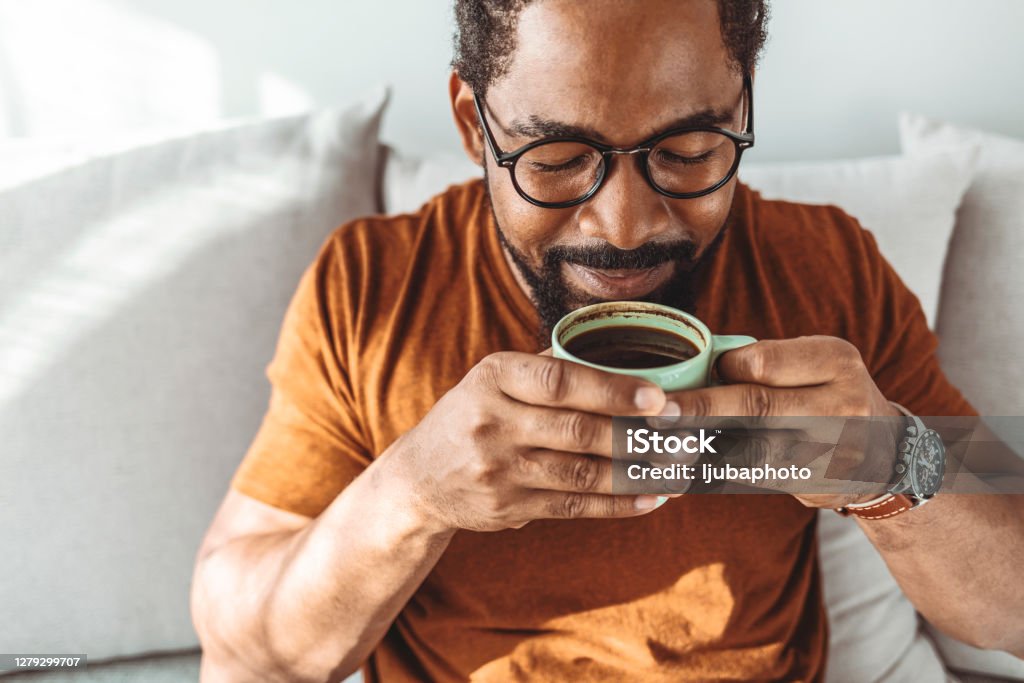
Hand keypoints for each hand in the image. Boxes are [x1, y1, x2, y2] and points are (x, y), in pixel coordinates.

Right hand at [382, 351, 679, 532]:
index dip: (612, 389)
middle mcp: (491, 422)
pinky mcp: (507, 507)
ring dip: (636, 473)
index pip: (558, 380)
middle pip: (577, 430)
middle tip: (682, 434)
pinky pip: (573, 507)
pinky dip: (617, 504)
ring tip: (676, 467)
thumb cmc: (472, 416)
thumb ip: (546, 366)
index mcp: (492, 377)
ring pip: (581, 473)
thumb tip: (620, 348)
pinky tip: (649, 497)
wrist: (419, 478)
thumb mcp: (492, 379)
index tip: (657, 396)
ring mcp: (498, 469)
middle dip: (636, 434)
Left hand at [665, 336, 901, 507]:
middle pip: (756, 406)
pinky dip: (717, 473)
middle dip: (699, 410)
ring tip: (660, 445)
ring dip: (702, 448)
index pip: (763, 363)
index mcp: (836, 360)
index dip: (721, 370)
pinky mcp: (818, 485)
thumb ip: (764, 363)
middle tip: (657, 413)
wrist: (884, 455)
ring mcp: (834, 450)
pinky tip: (684, 471)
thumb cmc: (826, 395)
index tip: (693, 376)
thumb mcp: (813, 364)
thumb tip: (692, 367)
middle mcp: (841, 404)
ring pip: (752, 449)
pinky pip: (756, 478)